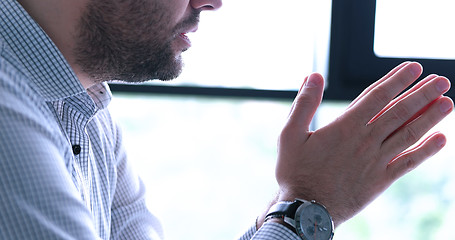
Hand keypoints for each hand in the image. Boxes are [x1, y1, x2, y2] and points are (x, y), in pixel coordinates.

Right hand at [275, 62, 452, 226]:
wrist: (306, 211)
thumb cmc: (295, 172)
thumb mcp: (290, 134)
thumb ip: (304, 104)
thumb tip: (313, 76)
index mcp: (345, 127)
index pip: (377, 96)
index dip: (397, 80)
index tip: (415, 68)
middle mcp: (366, 141)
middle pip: (399, 112)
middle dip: (422, 94)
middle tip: (441, 81)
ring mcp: (376, 161)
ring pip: (408, 134)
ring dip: (430, 117)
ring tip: (448, 103)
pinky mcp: (380, 180)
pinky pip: (408, 163)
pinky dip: (425, 151)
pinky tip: (441, 139)